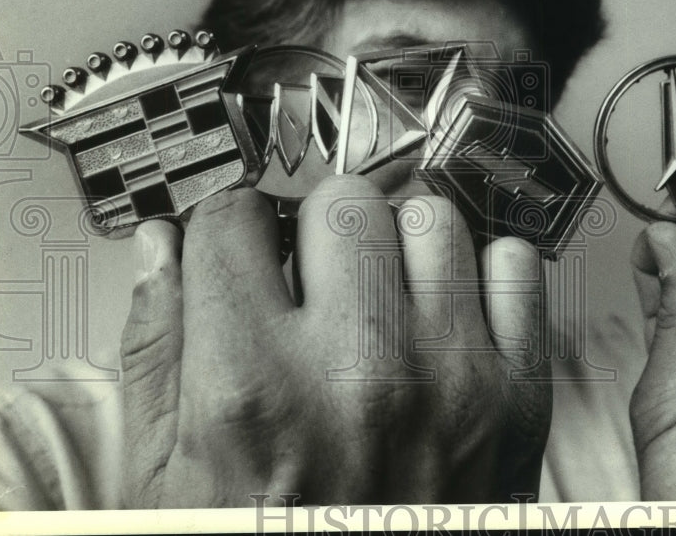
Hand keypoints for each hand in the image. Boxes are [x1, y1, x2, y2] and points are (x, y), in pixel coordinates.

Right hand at [119, 176, 549, 506]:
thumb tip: (162, 246)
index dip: (226, 227)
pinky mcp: (518, 396)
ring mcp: (451, 379)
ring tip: (379, 297)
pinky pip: (514, 265)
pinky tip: (445, 314)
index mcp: (252, 391)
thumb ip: (157, 345)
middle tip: (311, 276)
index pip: (232, 219)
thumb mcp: (165, 475)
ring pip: (431, 217)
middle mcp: (358, 373)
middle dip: (314, 227)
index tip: (237, 244)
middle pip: (341, 200)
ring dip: (398, 244)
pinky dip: (481, 275)